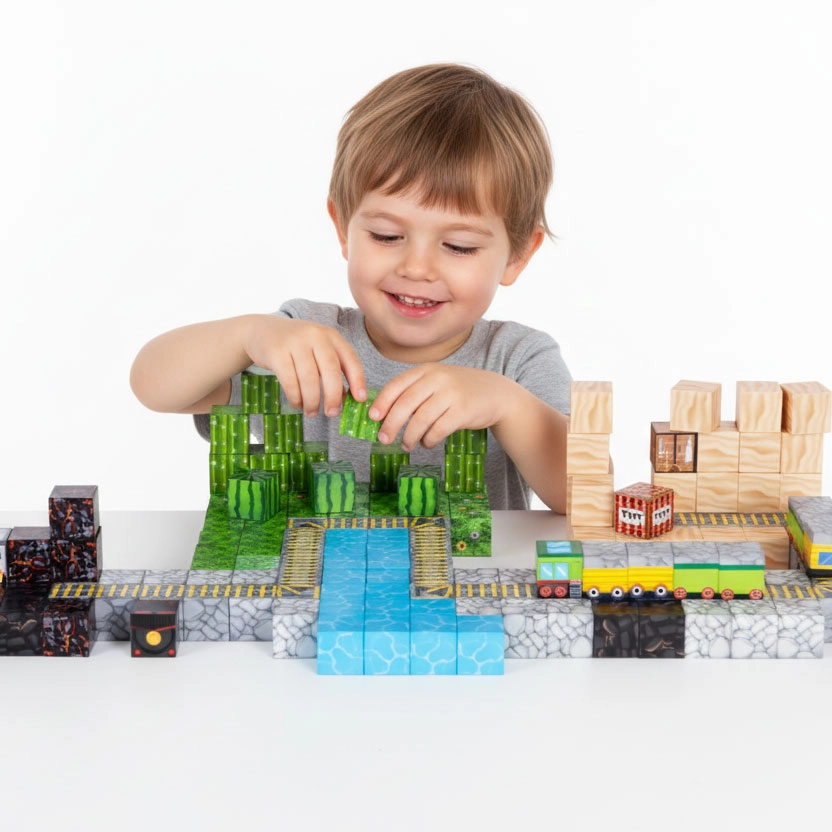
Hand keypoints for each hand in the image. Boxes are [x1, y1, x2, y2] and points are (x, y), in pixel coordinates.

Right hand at [243, 316, 366, 416]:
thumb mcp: (317, 351)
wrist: (261, 331)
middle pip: (330, 370)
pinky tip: (297, 404)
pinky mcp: (276, 352)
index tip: (360, 399)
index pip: (350, 359)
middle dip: (333, 396)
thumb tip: (345, 398)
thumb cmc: (296, 347)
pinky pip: (290, 381)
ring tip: (312, 412)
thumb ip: (332, 369)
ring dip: (312, 401)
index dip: (357, 380)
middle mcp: (315, 335)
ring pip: (309, 378)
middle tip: (332, 413)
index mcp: (330, 336)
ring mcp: (295, 342)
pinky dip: (295, 397)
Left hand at [369, 365, 511, 450]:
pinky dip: (428, 440)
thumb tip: (385, 415)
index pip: (397, 385)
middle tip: (384, 439)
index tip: (372, 417)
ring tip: (406, 445)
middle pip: (405, 404)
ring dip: (409, 436)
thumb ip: (415, 392)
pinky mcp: (463, 412)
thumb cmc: (460, 391)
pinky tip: (426, 443)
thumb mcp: (437, 382)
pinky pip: (438, 430)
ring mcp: (451, 394)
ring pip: (421, 420)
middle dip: (391, 424)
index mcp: (427, 370)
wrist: (497, 394)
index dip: (382, 402)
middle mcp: (438, 379)